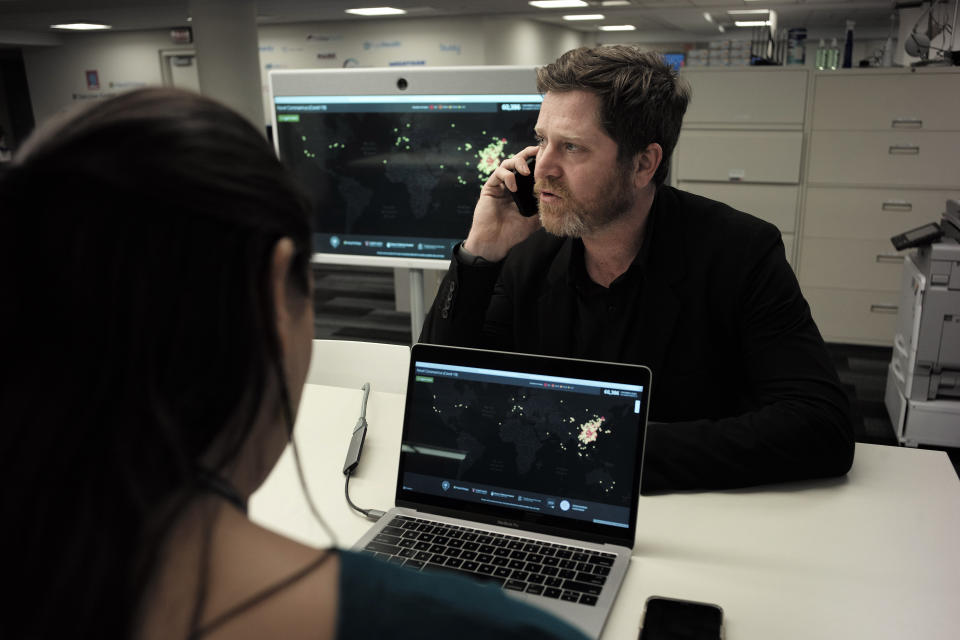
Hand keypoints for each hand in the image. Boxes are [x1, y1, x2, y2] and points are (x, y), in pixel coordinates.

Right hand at [462, 146, 541, 262]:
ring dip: (518, 162)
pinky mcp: (490, 187)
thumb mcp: (535, 219)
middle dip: (528, 154)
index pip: (530, 168)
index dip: (538, 160)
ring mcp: (500, 185)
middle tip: (539, 153)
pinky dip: (507, 176)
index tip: (550, 157)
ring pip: (508, 163)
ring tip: (526, 172)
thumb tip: (560, 199)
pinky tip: (514, 187)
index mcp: (522, 189)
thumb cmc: (513, 232)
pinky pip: (498, 173)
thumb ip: (544, 207)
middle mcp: (511, 184)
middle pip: (519, 160)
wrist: (496, 242)